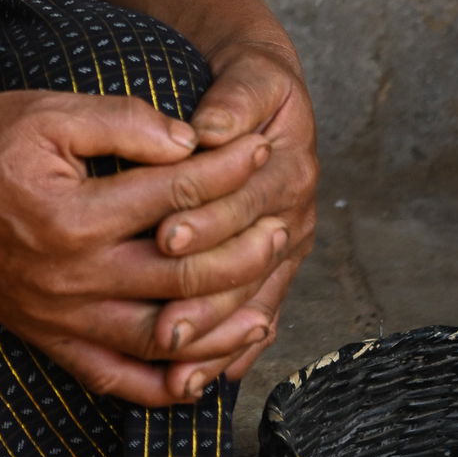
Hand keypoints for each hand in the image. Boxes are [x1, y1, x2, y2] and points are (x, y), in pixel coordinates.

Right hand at [0, 88, 288, 407]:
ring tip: (265, 307)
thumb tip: (188, 139)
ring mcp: (61, 317)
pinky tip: (205, 374)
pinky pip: (118, 380)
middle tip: (282, 226)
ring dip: (222, 328)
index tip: (262, 148)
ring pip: (164, 339)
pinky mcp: (49, 340)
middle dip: (243, 250)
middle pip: (184, 274)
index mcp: (74, 214)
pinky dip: (167, 387)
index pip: (176, 196)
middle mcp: (73, 275)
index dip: (226, 170)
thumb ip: (120, 120)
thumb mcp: (46, 110)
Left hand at [149, 38, 317, 391]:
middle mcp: (294, 214)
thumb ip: (233, 99)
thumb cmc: (248, 81)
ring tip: (177, 370)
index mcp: (290, 166)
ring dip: (215, 338)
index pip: (245, 202)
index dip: (206, 220)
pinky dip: (231, 349)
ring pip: (253, 302)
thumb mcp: (249, 76)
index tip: (164, 235)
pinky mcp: (273, 268)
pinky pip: (256, 316)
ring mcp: (286, 247)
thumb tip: (211, 129)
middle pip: (247, 264)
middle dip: (204, 294)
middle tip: (163, 324)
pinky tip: (202, 380)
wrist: (265, 90)